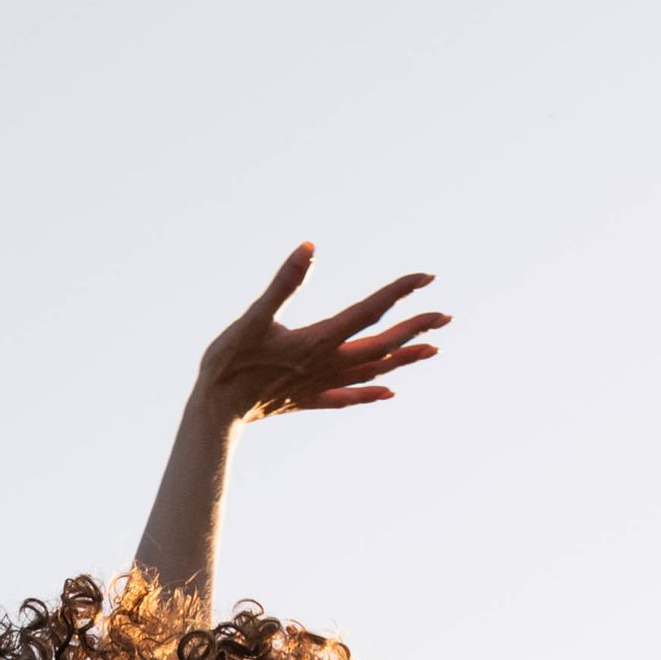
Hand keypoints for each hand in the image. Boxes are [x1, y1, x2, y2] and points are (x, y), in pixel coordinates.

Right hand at [188, 243, 446, 425]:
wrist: (214, 412)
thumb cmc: (230, 362)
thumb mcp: (254, 317)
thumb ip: (284, 283)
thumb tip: (309, 247)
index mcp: (320, 339)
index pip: (370, 310)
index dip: (400, 291)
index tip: (427, 276)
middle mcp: (328, 363)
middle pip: (382, 344)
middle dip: (415, 328)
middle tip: (446, 316)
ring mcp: (321, 384)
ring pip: (373, 370)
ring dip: (404, 359)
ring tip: (433, 349)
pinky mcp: (307, 399)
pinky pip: (348, 397)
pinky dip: (371, 393)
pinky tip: (390, 393)